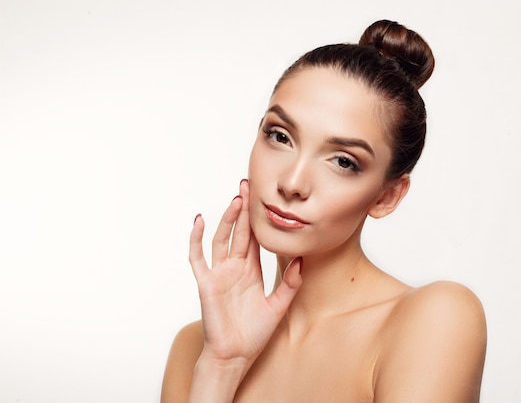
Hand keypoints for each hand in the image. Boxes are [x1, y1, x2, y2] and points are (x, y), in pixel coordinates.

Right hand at [188, 179, 302, 369]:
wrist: (235, 356)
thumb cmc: (253, 334)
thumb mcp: (278, 306)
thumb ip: (290, 283)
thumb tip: (302, 260)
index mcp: (251, 271)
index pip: (255, 238)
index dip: (258, 219)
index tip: (263, 198)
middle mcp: (234, 269)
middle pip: (239, 232)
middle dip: (243, 210)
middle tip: (248, 185)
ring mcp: (219, 274)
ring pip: (222, 239)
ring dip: (228, 219)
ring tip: (235, 199)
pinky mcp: (207, 283)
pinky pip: (198, 257)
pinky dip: (196, 239)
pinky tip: (199, 221)